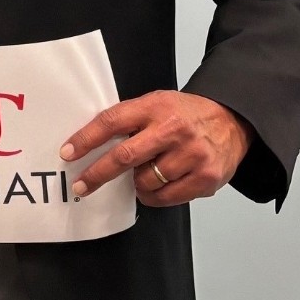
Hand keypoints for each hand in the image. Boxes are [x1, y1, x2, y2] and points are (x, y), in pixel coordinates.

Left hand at [60, 90, 253, 207]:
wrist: (232, 120)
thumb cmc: (186, 114)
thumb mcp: (156, 103)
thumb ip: (130, 120)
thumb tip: (92, 145)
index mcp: (156, 107)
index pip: (111, 122)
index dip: (86, 139)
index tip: (68, 153)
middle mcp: (173, 130)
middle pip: (124, 157)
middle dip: (98, 174)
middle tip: (81, 183)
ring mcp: (191, 155)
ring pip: (144, 182)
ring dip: (135, 183)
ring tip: (144, 173)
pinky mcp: (205, 177)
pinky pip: (166, 197)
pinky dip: (154, 195)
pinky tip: (158, 184)